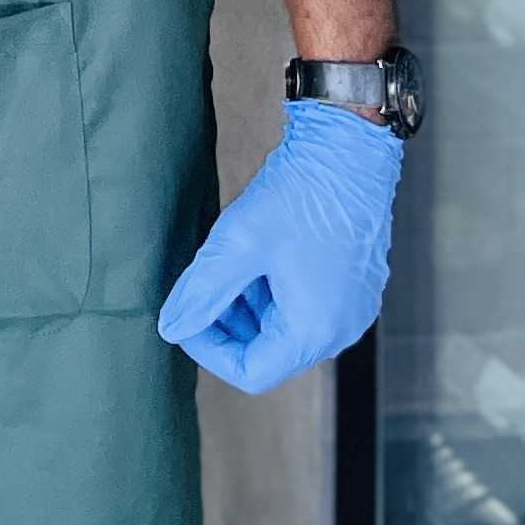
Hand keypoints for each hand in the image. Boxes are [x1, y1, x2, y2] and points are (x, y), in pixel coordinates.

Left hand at [159, 102, 402, 393]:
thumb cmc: (299, 197)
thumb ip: (202, 293)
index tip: (184, 314)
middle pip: (267, 351)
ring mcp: (351, 309)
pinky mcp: (353, 286)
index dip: (208, 349)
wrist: (349, 152)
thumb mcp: (238, 244)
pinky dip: (272, 289)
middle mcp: (340, 330)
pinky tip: (258, 252)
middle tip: (202, 279)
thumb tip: (171, 329)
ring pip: (283, 327)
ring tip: (231, 258)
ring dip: (247, 303)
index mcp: (314, 331)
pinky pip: (304, 305)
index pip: (251, 372)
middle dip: (226, 322)